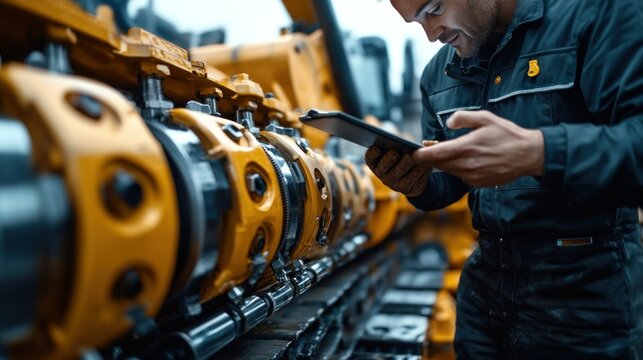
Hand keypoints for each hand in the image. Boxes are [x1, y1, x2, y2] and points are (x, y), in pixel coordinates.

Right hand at [365, 146, 431, 196]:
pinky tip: (424, 163)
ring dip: (405, 163)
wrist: (414, 176)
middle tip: (395, 152)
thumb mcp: (401, 149)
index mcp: (375, 161)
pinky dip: (417, 170)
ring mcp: (392, 183)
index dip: (372, 153)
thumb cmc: (405, 157)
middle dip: (389, 159)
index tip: (377, 148)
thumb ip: (405, 143)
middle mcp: (381, 173)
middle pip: (383, 166)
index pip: (369, 157)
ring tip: (412, 156)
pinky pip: (411, 178)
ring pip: (398, 172)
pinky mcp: (404, 188)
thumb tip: (421, 143)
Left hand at [413, 110, 544, 186]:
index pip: (434, 155)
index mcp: (466, 148)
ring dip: (446, 163)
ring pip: (449, 171)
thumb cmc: (507, 134)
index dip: (420, 155)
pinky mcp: (478, 183)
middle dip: (431, 158)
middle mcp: (467, 165)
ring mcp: (472, 176)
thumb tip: (448, 123)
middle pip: (438, 165)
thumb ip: (463, 118)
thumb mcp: (485, 118)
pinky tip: (468, 160)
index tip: (415, 152)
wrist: (528, 155)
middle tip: (431, 148)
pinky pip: (461, 176)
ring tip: (452, 151)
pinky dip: (459, 169)